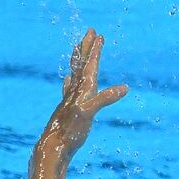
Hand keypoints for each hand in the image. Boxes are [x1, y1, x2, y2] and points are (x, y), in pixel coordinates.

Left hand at [44, 28, 127, 158]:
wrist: (53, 146)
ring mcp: (70, 98)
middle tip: (90, 32)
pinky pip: (69, 89)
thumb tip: (125, 88)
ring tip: (78, 48)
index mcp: (82, 89)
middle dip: (86, 47)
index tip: (99, 35)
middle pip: (81, 63)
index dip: (95, 50)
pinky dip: (70, 81)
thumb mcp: (89, 112)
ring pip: (75, 73)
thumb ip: (105, 98)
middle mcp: (75, 91)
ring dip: (78, 60)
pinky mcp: (68, 108)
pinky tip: (68, 79)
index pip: (90, 65)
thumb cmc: (71, 130)